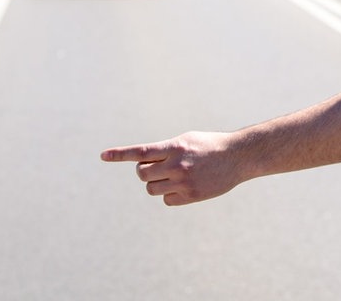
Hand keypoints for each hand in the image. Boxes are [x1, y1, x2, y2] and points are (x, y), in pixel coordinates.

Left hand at [101, 131, 242, 205]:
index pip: (141, 152)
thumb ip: (165, 150)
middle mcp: (177, 164)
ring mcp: (184, 181)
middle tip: (158, 167)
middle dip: (146, 172)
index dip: (120, 154)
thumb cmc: (210, 146)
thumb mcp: (187, 140)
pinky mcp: (191, 195)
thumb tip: (143, 164)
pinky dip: (170, 195)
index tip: (103, 155)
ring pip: (152, 189)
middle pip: (142, 174)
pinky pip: (166, 200)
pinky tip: (184, 186)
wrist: (238, 157)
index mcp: (174, 147)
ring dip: (157, 183)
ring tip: (172, 176)